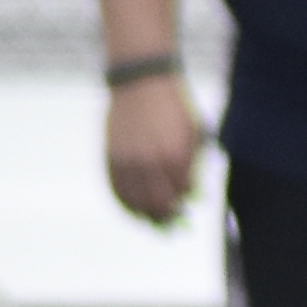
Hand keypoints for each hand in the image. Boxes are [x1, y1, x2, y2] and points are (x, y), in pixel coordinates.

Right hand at [101, 68, 198, 225]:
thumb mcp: (194, 134)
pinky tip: (132, 210)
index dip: (182, 207)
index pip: (180, 195)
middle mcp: (151, 161)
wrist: (142, 80)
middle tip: (170, 226)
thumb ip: (193, 167)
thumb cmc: (175, 107)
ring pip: (135, 201)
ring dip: (144, 216)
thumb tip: (192, 197)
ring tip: (152, 221)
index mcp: (176, 156)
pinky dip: (124, 203)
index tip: (183, 213)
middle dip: (165, 219)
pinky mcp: (111, 154)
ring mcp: (128, 159)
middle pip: (157, 205)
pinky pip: (116, 188)